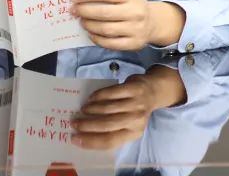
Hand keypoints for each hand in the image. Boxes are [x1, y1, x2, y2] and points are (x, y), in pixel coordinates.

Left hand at [70, 0, 184, 49]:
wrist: (154, 23)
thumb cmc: (133, 6)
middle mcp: (135, 12)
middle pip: (104, 12)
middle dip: (84, 11)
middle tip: (74, 11)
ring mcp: (135, 29)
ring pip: (105, 29)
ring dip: (89, 25)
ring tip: (82, 22)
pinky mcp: (133, 44)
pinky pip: (110, 43)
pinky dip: (97, 39)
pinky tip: (91, 33)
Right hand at [71, 66, 185, 149]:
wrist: (154, 90)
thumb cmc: (136, 110)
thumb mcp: (129, 124)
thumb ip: (113, 130)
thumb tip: (84, 133)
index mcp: (134, 133)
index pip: (110, 141)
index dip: (90, 141)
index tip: (74, 139)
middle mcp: (136, 119)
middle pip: (108, 125)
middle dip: (87, 125)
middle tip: (74, 123)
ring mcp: (136, 103)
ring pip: (109, 108)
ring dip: (92, 109)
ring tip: (82, 109)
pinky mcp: (134, 88)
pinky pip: (112, 92)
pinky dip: (98, 96)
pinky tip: (91, 98)